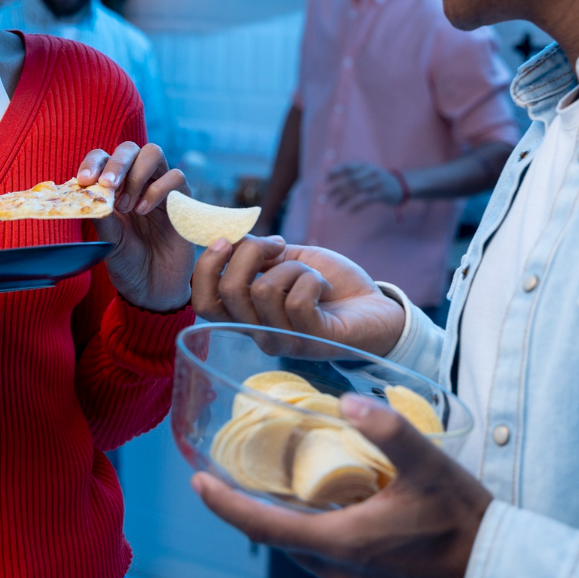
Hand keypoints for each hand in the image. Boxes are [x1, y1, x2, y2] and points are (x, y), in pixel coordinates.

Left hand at [77, 142, 193, 311]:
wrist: (153, 288)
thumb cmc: (127, 262)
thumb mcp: (108, 241)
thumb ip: (101, 216)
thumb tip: (88, 192)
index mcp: (114, 187)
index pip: (103, 157)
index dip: (94, 163)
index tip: (84, 181)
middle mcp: (137, 181)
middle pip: (129, 149)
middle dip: (117, 163)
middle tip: (108, 185)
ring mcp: (160, 187)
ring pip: (153, 153)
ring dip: (137, 174)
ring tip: (128, 205)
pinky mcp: (182, 199)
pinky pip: (175, 177)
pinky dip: (157, 190)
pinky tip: (144, 211)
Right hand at [191, 237, 404, 356]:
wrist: (375, 307)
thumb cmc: (330, 283)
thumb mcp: (288, 261)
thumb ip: (257, 254)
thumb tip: (230, 236)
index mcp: (247, 314)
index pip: (203, 303)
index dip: (206, 268)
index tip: (226, 240)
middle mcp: (259, 333)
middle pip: (229, 293)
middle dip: (250, 253)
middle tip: (278, 246)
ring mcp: (284, 341)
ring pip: (264, 290)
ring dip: (292, 267)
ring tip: (311, 274)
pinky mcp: (312, 341)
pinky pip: (297, 300)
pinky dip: (312, 279)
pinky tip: (324, 286)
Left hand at [192, 394, 492, 577]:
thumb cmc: (467, 526)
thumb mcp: (431, 467)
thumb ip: (390, 431)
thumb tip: (351, 401)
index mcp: (342, 544)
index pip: (263, 526)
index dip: (224, 505)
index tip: (197, 483)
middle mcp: (342, 575)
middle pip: (283, 539)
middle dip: (259, 509)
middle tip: (246, 475)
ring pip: (311, 552)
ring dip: (298, 523)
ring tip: (297, 487)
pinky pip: (337, 564)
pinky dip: (327, 537)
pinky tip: (347, 514)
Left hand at [326, 163, 403, 211]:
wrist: (400, 185)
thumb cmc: (378, 179)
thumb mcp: (367, 171)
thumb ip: (352, 173)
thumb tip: (330, 177)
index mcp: (365, 166)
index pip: (347, 167)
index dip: (335, 173)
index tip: (325, 180)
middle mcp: (370, 172)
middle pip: (350, 180)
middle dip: (336, 189)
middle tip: (326, 197)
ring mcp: (376, 183)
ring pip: (356, 191)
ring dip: (343, 199)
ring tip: (335, 205)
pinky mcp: (382, 194)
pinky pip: (366, 200)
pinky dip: (356, 206)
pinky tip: (349, 212)